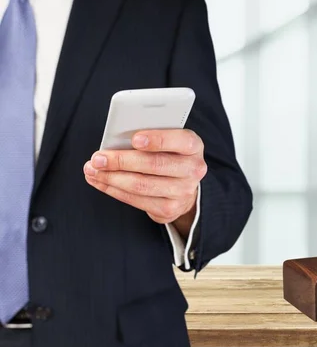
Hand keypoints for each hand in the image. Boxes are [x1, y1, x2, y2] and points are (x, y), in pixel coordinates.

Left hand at [83, 129, 206, 234]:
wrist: (183, 186)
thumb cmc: (168, 156)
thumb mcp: (168, 141)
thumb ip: (150, 137)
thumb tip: (116, 139)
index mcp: (193, 146)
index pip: (181, 141)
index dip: (158, 140)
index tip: (134, 139)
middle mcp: (193, 170)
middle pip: (155, 165)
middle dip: (121, 161)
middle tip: (98, 158)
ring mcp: (183, 191)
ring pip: (141, 185)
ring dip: (112, 177)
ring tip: (93, 170)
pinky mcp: (169, 209)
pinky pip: (136, 200)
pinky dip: (114, 190)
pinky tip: (101, 181)